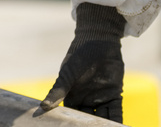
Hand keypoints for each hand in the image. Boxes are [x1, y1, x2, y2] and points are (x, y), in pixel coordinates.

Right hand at [40, 3, 124, 122]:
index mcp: (72, 97)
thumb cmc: (77, 56)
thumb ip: (57, 91)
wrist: (97, 42)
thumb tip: (43, 107)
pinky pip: (115, 112)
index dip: (73, 124)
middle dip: (90, 126)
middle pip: (88, 120)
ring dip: (104, 126)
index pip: (72, 116)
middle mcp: (86, 101)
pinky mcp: (114, 95)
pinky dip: (117, 121)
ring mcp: (100, 99)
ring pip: (103, 118)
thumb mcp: (66, 75)